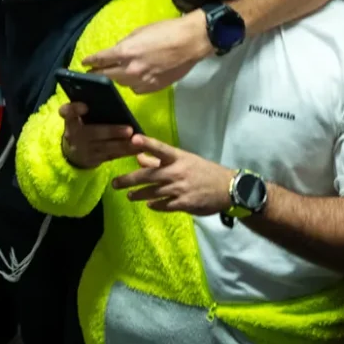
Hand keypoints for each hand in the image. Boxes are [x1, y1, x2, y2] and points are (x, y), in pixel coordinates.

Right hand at [58, 100, 138, 169]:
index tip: (85, 106)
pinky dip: (126, 152)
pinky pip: (112, 156)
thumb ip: (86, 108)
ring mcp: (84, 150)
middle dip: (112, 131)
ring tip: (138, 140)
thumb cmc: (80, 127)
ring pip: (106, 147)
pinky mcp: (94, 160)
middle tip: (129, 130)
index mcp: (70, 120)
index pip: (67, 112)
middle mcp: (75, 135)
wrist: (73, 153)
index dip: (75, 109)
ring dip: (124, 144)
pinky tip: (139, 148)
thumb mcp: (77, 117)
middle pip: (93, 133)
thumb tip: (107, 94)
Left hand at [82, 12, 209, 92]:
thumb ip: (125, 44)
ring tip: (117, 74)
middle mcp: (131, 69)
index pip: (100, 60)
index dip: (90, 62)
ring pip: (122, 84)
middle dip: (98, 74)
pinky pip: (137, 89)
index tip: (84, 64)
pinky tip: (136, 78)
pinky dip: (133, 84)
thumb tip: (117, 53)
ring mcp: (143, 80)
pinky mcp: (154, 87)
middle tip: (92, 74)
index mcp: (125, 52)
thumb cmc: (166, 31)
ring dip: (117, 79)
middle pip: (107, 76)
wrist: (191, 42)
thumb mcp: (140, 32)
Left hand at [109, 135, 233, 214]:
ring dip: (139, 195)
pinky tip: (149, 205)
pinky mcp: (184, 203)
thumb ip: (159, 159)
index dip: (147, 143)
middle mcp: (177, 172)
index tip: (133, 138)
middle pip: (148, 175)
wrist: (227, 188)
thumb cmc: (203, 171)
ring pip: (153, 192)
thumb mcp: (184, 160)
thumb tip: (138, 157)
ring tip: (129, 196)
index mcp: (178, 158)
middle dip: (129, 180)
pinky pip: (165, 205)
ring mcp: (180, 189)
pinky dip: (155, 205)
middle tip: (115, 184)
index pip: (160, 148)